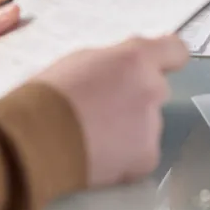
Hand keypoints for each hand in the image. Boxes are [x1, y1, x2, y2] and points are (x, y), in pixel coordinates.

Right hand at [33, 36, 188, 187]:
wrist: (35, 140)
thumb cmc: (49, 94)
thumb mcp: (80, 61)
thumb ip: (112, 64)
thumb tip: (123, 72)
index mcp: (135, 59)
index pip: (174, 50)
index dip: (166, 58)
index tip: (157, 66)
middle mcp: (152, 90)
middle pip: (155, 90)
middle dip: (136, 98)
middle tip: (104, 109)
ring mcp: (153, 126)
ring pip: (148, 124)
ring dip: (130, 128)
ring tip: (94, 137)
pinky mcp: (147, 159)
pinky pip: (142, 153)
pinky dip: (126, 156)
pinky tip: (99, 156)